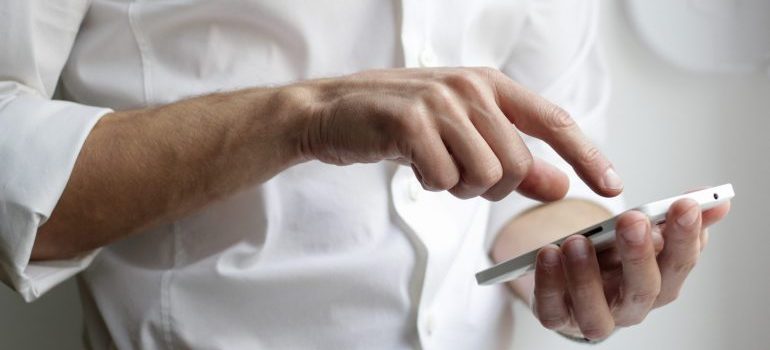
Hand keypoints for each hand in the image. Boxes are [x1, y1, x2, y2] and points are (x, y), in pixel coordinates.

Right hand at [291, 68, 622, 200]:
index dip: (587, 155)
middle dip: (492, 186)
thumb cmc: (401, 123)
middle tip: (458, 174)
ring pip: (484, 175)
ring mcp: (440, 102)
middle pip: (517, 164)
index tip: (612, 186)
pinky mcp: (410, 122)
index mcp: (490, 84)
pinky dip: (431, 185)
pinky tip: (412, 163)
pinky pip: (444, 179)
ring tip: (434, 165)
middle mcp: (470, 87)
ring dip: (459, 187)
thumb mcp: (463, 134)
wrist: (333, 111)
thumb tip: (560, 185)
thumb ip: (513, 158)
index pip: (553, 121)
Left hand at [530, 198, 730, 339]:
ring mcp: (593, 316)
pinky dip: (549, 284)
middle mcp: (631, 306)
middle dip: (639, 254)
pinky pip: (552, 310)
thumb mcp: (642, 234)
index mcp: (660, 282)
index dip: (686, 236)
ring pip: (596, 311)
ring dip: (586, 276)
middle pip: (644, 290)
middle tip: (633, 220)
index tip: (684, 204)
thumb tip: (717, 201)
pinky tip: (547, 254)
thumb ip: (673, 218)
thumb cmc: (612, 257)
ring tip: (577, 241)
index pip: (680, 263)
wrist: (572, 281)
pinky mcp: (558, 318)